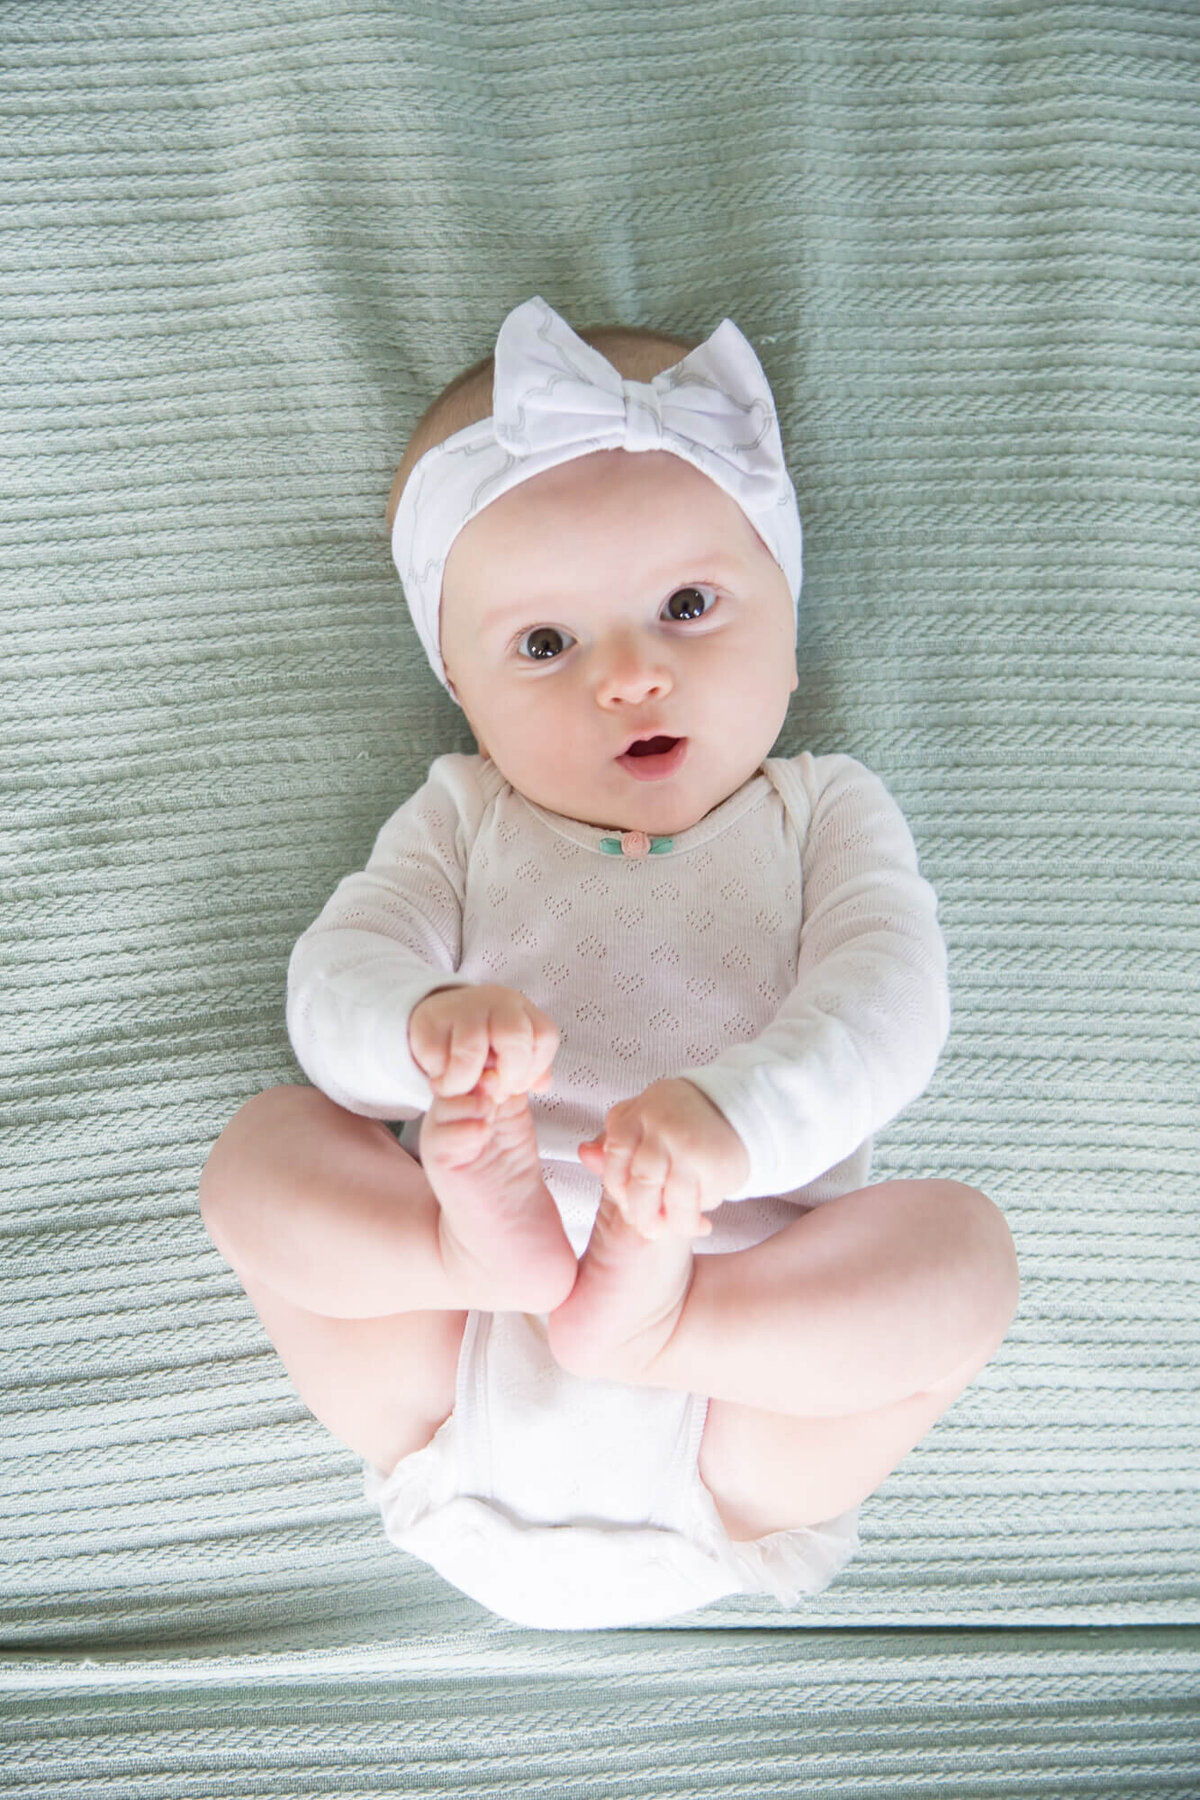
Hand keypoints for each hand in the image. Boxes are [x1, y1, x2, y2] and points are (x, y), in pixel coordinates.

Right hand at [408, 984, 558, 1105]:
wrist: (439, 1018)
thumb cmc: (484, 1043)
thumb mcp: (513, 1053)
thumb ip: (529, 1072)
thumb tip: (541, 1086)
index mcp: (521, 1010)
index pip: (544, 1035)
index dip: (534, 1069)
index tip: (517, 1085)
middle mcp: (496, 1002)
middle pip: (514, 1036)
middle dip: (509, 1074)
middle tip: (495, 1093)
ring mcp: (462, 1007)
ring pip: (471, 1049)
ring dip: (467, 1081)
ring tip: (462, 1089)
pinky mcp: (429, 1020)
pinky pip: (437, 1056)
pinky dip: (441, 1077)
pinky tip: (443, 1076)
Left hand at [578, 1078, 749, 1241]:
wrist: (729, 1109)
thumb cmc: (674, 1124)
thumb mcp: (637, 1127)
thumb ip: (610, 1146)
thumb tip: (584, 1154)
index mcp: (632, 1116)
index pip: (613, 1164)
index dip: (619, 1191)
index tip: (629, 1204)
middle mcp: (659, 1125)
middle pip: (642, 1185)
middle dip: (646, 1215)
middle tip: (652, 1227)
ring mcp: (688, 1143)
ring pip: (673, 1200)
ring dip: (677, 1221)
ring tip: (681, 1224)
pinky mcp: (717, 1161)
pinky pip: (702, 1200)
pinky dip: (701, 1211)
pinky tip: (704, 1208)